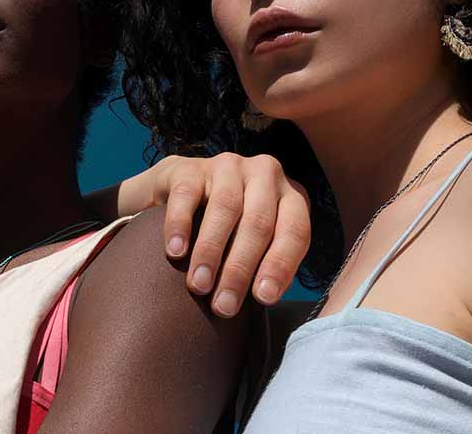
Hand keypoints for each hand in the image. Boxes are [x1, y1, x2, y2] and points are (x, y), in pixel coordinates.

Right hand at [120, 153, 310, 316]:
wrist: (184, 192)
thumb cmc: (231, 230)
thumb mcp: (258, 244)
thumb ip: (267, 265)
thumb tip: (265, 298)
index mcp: (291, 198)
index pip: (295, 232)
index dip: (280, 266)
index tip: (263, 299)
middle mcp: (266, 175)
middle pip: (258, 223)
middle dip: (240, 269)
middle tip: (224, 305)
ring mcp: (229, 166)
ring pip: (225, 207)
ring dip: (211, 251)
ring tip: (199, 285)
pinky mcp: (191, 167)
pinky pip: (186, 195)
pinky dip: (180, 226)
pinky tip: (176, 253)